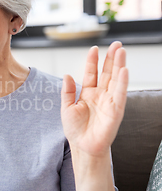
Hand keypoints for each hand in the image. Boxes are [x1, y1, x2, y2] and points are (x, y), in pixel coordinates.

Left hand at [61, 41, 128, 157]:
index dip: (93, 61)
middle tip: (116, 44)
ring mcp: (109, 101)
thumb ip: (67, 91)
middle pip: (107, 73)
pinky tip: (123, 70)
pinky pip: (120, 93)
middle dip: (111, 58)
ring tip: (121, 51)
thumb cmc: (75, 129)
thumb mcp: (66, 107)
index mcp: (88, 93)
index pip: (92, 73)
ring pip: (115, 79)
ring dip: (119, 65)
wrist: (83, 146)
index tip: (94, 48)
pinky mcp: (116, 110)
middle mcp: (100, 95)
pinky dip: (122, 82)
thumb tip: (67, 75)